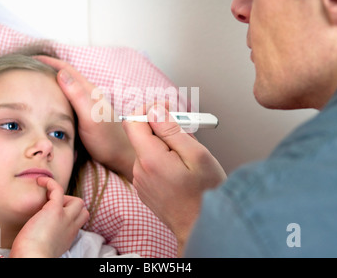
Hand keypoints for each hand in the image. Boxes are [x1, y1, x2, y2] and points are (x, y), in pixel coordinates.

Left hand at [10, 177, 88, 257]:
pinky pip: (57, 189)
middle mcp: (70, 227)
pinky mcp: (55, 210)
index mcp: (68, 237)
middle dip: (71, 206)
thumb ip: (48, 239)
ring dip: (65, 197)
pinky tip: (40, 181)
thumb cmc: (32, 257)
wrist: (32, 258)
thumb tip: (36, 236)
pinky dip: (50, 182)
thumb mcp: (46, 248)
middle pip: (83, 210)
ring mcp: (65, 218)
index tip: (55, 217)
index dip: (70, 216)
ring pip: (77, 201)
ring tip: (48, 198)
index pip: (77, 222)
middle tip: (53, 208)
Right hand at [34, 56, 134, 180]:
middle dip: (46, 69)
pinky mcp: (85, 116)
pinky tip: (48, 105)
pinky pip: (67, 101)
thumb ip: (78, 96)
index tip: (28, 58)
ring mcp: (87, 105)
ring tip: (33, 85)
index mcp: (89, 90)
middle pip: (65, 76)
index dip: (48, 61)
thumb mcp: (90, 117)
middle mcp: (88, 95)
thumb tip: (60, 74)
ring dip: (51, 83)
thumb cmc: (107, 139)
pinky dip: (55, 97)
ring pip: (66, 88)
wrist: (121, 156)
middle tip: (26, 70)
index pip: (66, 69)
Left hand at [122, 104, 225, 255]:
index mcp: (150, 159)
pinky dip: (163, 159)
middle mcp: (139, 170)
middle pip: (142, 135)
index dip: (149, 109)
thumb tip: (154, 110)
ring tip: (187, 158)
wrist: (200, 227)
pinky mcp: (144, 187)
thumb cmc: (204, 194)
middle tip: (187, 134)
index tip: (167, 109)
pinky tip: (181, 170)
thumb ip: (172, 130)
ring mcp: (140, 180)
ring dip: (165, 145)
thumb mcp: (196, 155)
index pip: (132, 121)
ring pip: (147, 149)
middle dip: (163, 129)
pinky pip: (149, 163)